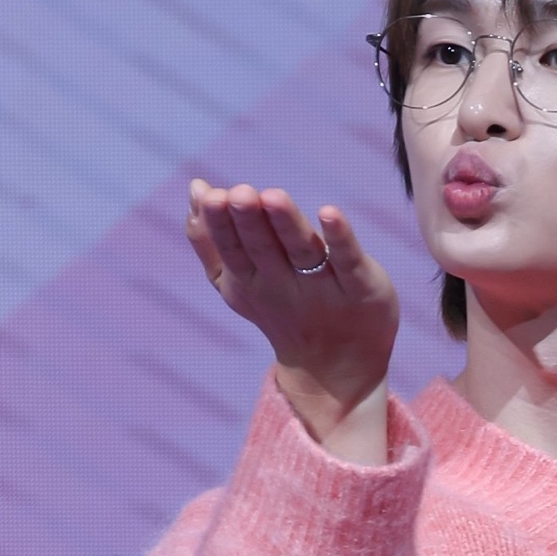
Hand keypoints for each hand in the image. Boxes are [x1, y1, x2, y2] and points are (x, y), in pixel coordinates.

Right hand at [187, 179, 399, 457]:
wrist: (336, 367)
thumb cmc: (283, 309)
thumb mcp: (238, 282)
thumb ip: (211, 240)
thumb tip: (196, 188)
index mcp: (250, 281)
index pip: (232, 250)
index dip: (221, 225)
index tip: (213, 196)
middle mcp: (284, 285)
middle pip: (264, 249)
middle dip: (251, 221)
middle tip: (239, 194)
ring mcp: (323, 287)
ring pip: (302, 251)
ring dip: (287, 224)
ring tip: (273, 196)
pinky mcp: (360, 286)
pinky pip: (348, 261)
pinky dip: (340, 238)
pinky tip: (330, 213)